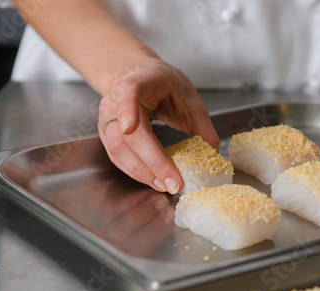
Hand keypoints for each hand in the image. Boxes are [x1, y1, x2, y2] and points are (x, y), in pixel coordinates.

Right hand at [98, 56, 219, 193]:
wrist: (141, 75)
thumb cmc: (164, 85)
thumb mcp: (189, 98)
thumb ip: (201, 126)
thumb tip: (213, 153)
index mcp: (139, 81)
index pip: (128, 91)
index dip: (127, 109)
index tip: (130, 127)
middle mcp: (116, 99)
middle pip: (127, 134)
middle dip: (151, 162)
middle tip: (172, 182)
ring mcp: (107, 117)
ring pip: (118, 149)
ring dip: (142, 172)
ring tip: (165, 185)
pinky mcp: (106, 133)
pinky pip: (117, 157)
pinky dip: (136, 171)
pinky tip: (154, 180)